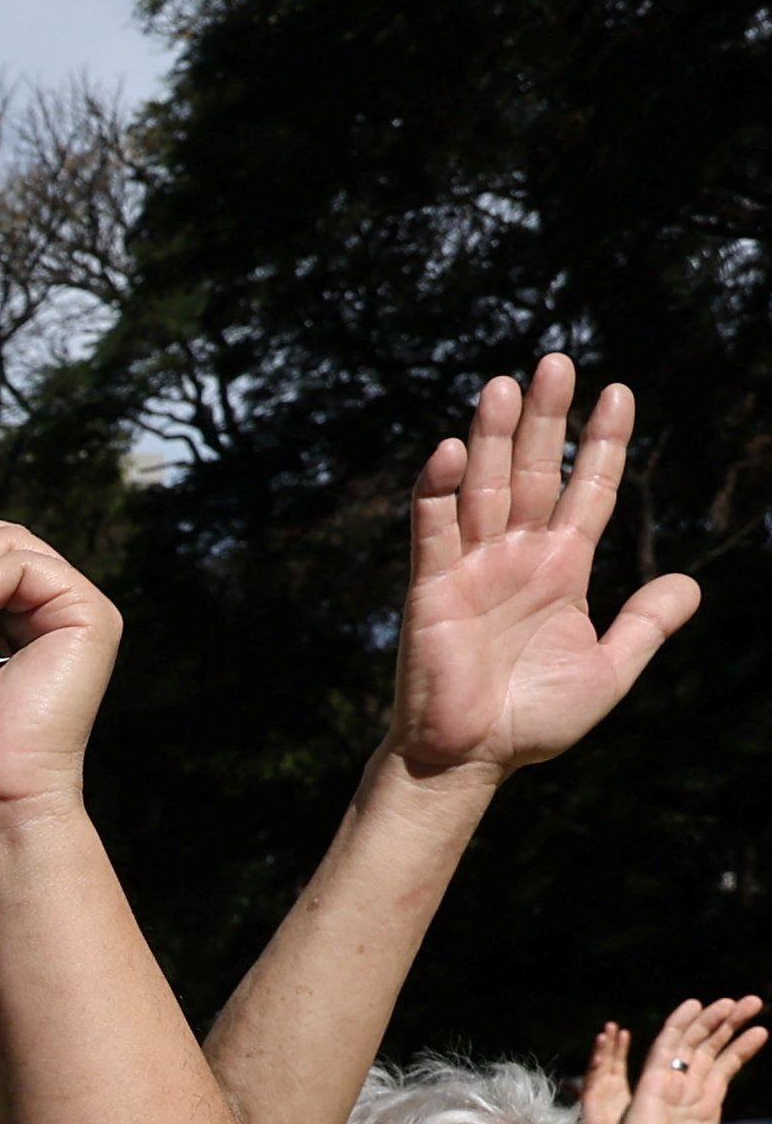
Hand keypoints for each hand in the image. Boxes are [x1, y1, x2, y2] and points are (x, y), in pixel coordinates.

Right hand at [384, 358, 700, 787]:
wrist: (470, 761)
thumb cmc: (533, 721)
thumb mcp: (609, 670)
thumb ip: (646, 624)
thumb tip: (691, 583)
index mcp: (561, 569)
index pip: (589, 491)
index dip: (603, 444)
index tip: (619, 393)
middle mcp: (515, 556)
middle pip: (535, 473)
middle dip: (546, 420)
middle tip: (556, 362)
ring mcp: (471, 568)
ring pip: (486, 487)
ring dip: (494, 437)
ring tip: (504, 385)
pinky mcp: (432, 588)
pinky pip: (433, 530)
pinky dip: (439, 491)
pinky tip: (453, 451)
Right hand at [593, 997, 771, 1123]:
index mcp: (702, 1109)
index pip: (724, 1069)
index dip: (742, 1049)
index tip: (762, 1031)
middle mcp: (686, 1091)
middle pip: (710, 1048)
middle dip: (731, 1025)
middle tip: (754, 1001)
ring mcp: (669, 1083)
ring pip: (691, 1042)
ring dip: (711, 1019)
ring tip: (734, 1000)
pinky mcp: (652, 1079)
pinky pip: (667, 1045)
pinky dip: (680, 1024)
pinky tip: (695, 1005)